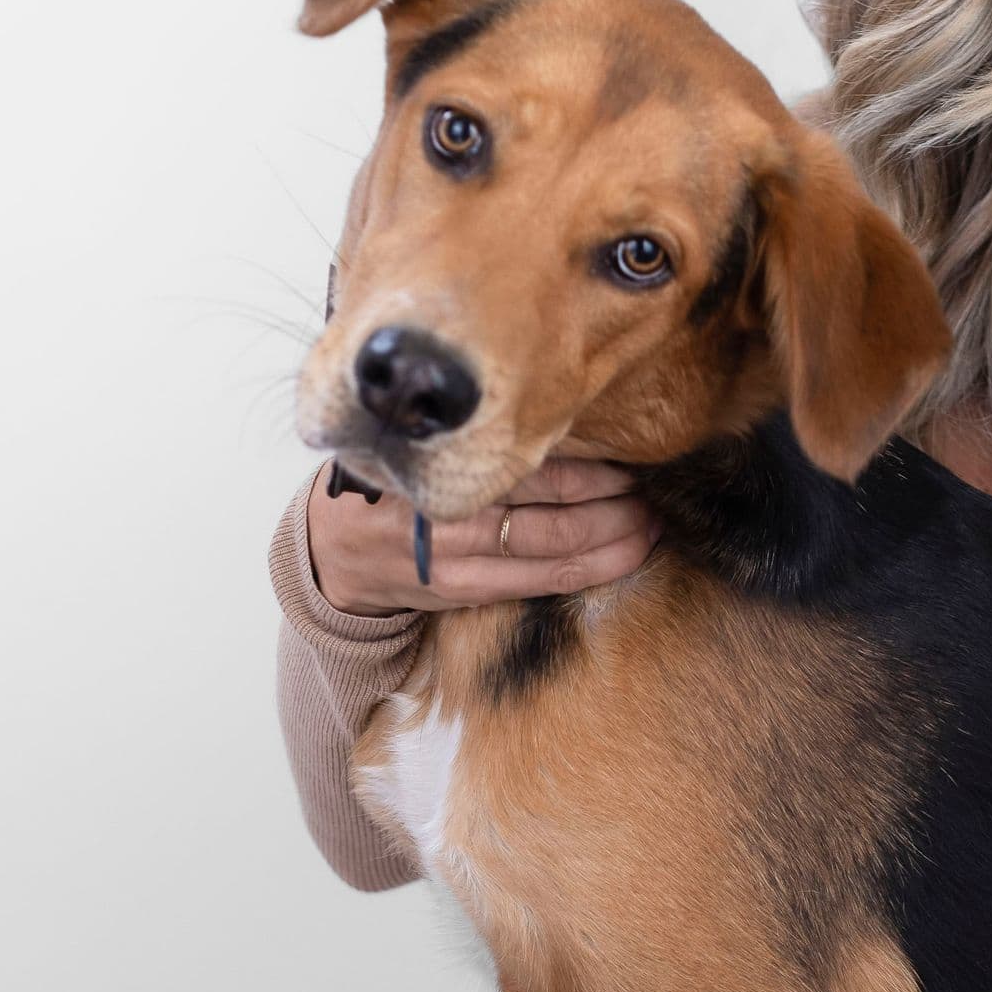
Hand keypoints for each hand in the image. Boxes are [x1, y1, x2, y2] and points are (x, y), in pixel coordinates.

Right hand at [305, 455, 662, 616]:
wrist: (337, 547)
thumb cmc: (391, 478)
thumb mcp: (419, 437)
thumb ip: (477, 427)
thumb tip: (558, 399)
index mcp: (447, 468)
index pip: (537, 471)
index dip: (594, 472)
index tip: (632, 465)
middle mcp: (454, 518)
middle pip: (557, 516)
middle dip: (617, 510)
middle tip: (654, 498)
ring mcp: (461, 561)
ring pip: (556, 554)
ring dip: (614, 542)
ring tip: (651, 528)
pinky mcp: (465, 592)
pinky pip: (539, 583)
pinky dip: (587, 570)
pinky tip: (621, 557)